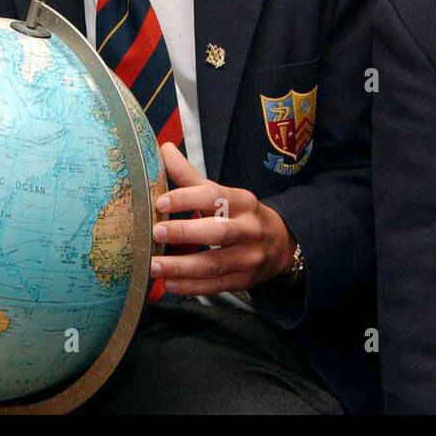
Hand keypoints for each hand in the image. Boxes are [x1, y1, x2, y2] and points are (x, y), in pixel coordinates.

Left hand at [149, 143, 296, 295]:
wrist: (281, 243)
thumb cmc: (242, 214)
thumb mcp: (222, 193)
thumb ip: (190, 176)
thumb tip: (163, 149)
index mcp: (243, 202)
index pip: (215, 197)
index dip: (187, 199)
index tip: (160, 202)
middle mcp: (249, 230)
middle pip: (218, 232)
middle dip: (185, 233)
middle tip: (155, 233)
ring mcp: (248, 258)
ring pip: (214, 264)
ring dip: (181, 267)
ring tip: (153, 265)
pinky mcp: (243, 281)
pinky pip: (214, 285)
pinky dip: (190, 286)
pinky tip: (168, 283)